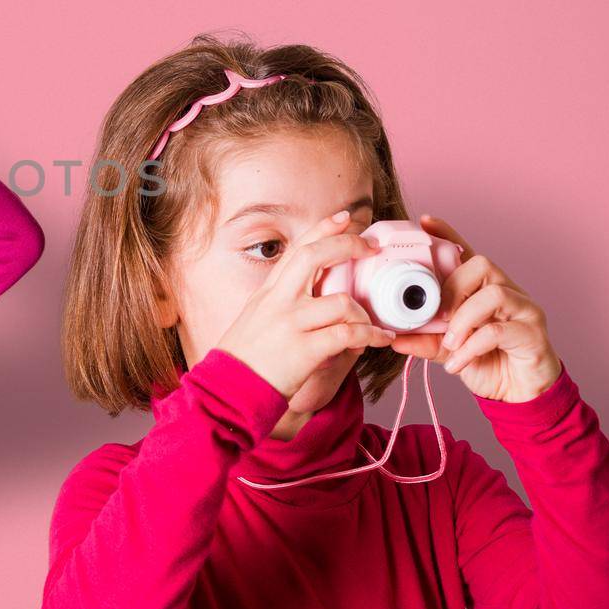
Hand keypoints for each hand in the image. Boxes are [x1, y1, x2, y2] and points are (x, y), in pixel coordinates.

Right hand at [215, 210, 396, 399]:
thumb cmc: (244, 360)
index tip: (345, 218)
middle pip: (315, 256)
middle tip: (370, 248)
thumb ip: (279, 303)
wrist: (228, 390)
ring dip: (364, 313)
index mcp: (268, 293)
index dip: (323, 229)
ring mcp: (291, 324)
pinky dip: (370, 336)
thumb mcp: (256, 319)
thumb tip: (308, 295)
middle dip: (348, 245)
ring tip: (372, 324)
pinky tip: (379, 340)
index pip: (298, 250)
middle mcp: (278, 301)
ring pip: (342, 301)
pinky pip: (348, 335)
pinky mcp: (304, 350)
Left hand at [389, 215, 563, 402]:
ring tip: (449, 343)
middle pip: (482, 264)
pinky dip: (472, 346)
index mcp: (484, 289)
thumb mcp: (448, 351)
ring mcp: (525, 310)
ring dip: (463, 318)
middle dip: (453, 288)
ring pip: (494, 293)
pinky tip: (457, 363)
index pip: (467, 254)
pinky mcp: (533, 333)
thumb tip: (392, 338)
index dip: (448, 235)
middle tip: (438, 317)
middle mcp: (508, 292)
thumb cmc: (487, 364)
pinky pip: (500, 330)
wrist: (519, 396)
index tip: (425, 222)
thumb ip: (424, 340)